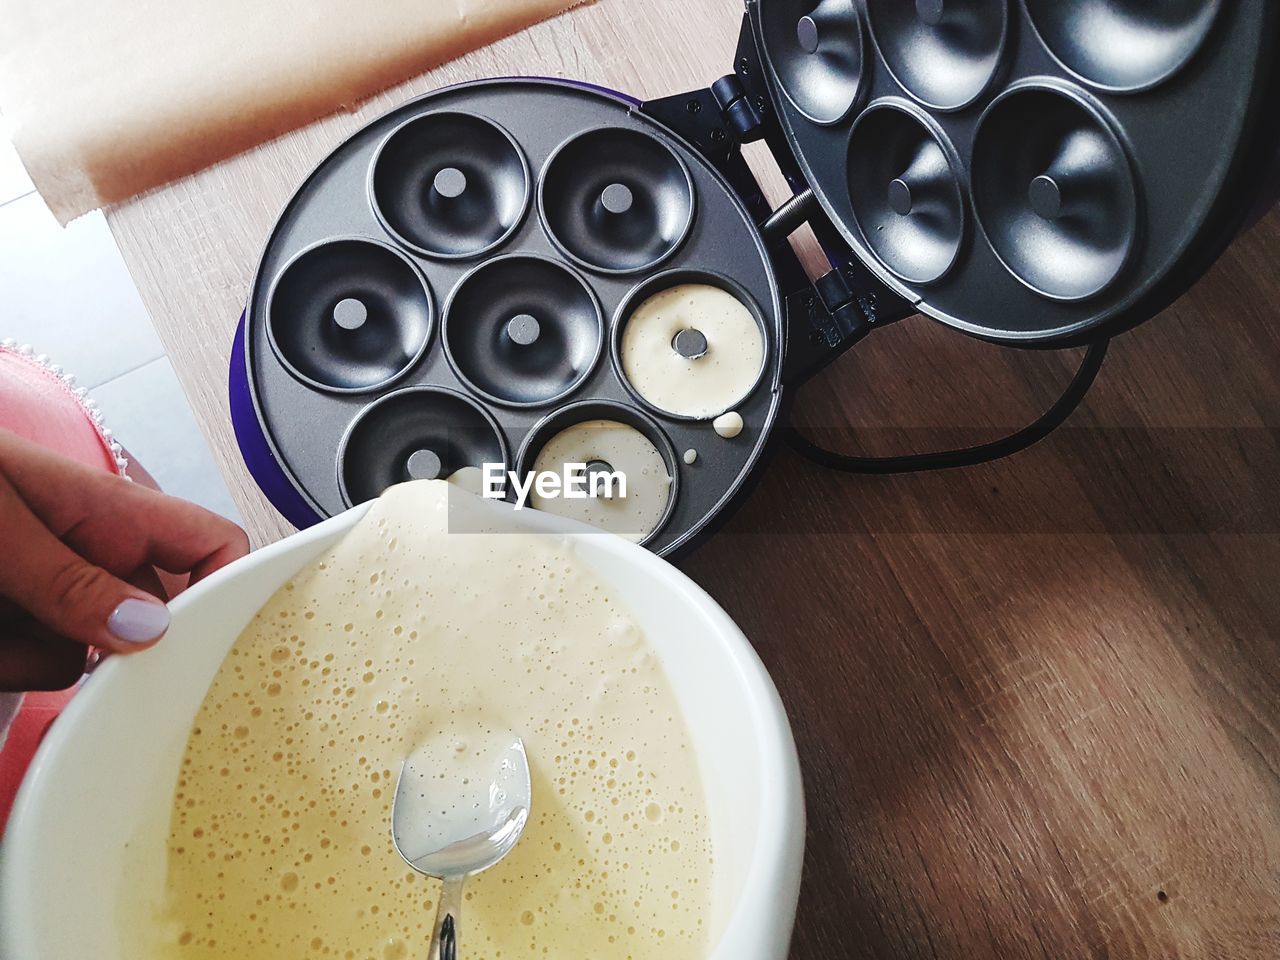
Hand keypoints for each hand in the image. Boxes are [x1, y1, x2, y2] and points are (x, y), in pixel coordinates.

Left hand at [0, 430, 248, 691]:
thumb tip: (145, 628)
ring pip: (83, 657)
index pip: (213, 546)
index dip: (234, 590)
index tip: (215, 649)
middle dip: (109, 649)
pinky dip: (0, 662)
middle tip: (57, 644)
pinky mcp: (9, 625)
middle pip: (150, 621)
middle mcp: (90, 554)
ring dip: (28, 656)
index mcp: (110, 512)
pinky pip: (33, 668)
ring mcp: (48, 593)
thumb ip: (66, 575)